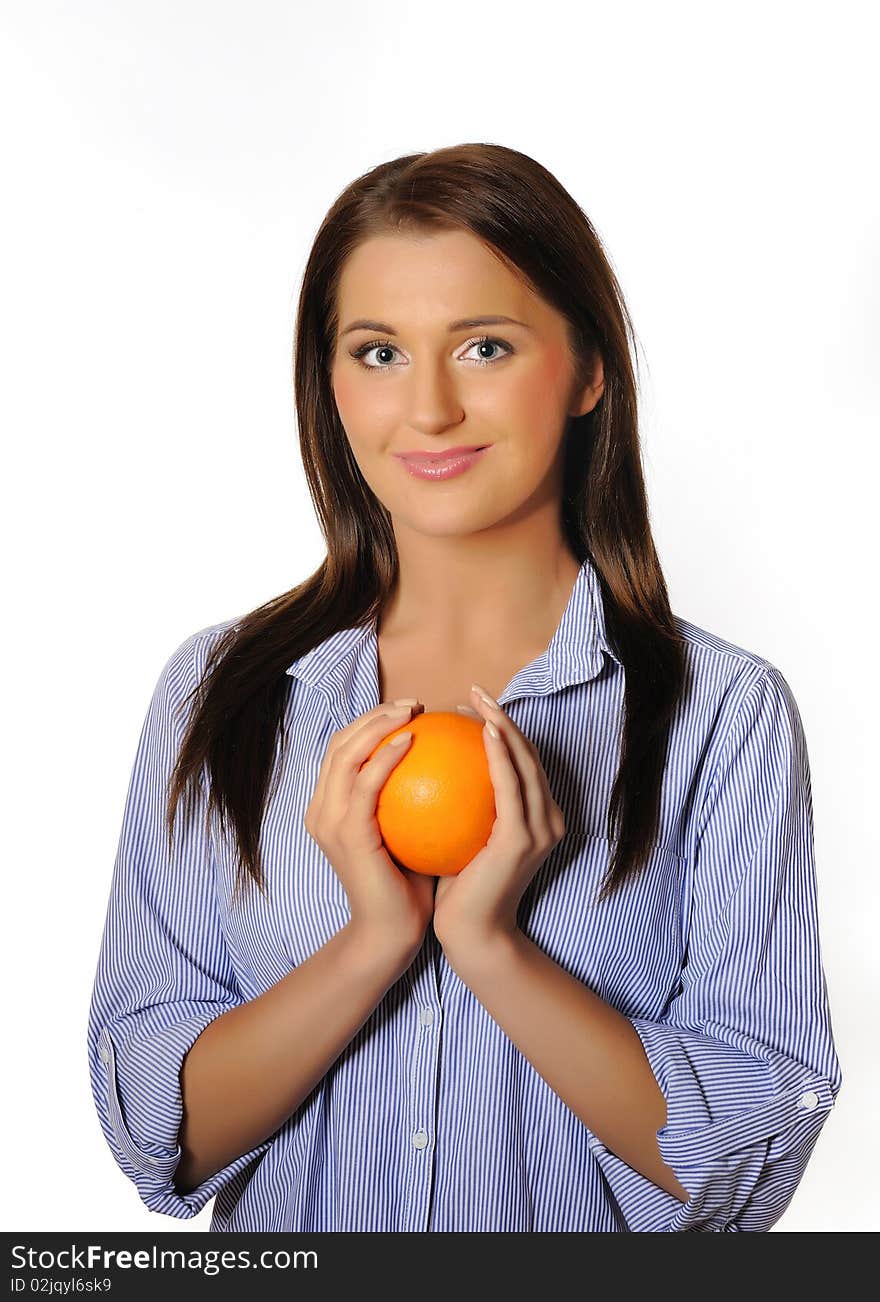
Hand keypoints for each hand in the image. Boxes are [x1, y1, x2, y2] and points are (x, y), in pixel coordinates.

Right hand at [303, 699, 434, 959]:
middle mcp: (321, 810)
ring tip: (412, 712)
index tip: (413, 710)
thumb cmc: (409, 884)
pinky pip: (365, 784)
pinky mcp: (347, 835)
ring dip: (378, 725)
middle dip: (375, 714)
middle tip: (414, 704)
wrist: (394, 932)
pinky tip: (412, 741)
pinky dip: (385, 757)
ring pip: (345, 754)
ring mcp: (329, 822)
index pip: (344, 749)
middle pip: (339, 742)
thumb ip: (415, 796)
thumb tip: (449, 756)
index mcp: (330, 807)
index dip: (372, 721)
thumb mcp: (410, 830)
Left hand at [433, 684, 564, 959]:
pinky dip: (500, 757)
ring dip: (503, 727)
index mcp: (538, 818)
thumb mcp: (461, 837)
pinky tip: (482, 733)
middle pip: (529, 755)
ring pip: (525, 764)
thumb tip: (431, 766)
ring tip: (477, 704)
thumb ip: (461, 805)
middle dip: (503, 717)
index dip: (501, 729)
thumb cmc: (458, 889)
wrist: (471, 935)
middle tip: (473, 694)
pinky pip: (511, 787)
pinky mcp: (522, 840)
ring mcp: (540, 830)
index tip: (468, 710)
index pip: (522, 762)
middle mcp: (548, 820)